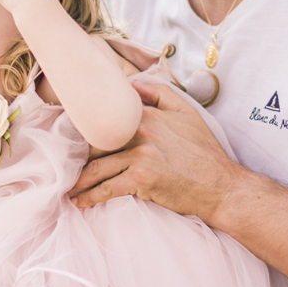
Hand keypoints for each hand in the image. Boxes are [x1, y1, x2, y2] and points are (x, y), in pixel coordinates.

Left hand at [70, 81, 239, 224]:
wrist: (220, 185)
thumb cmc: (205, 151)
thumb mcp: (187, 113)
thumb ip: (160, 94)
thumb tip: (133, 84)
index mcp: (148, 115)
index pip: (108, 119)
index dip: (89, 129)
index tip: (74, 139)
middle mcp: (141, 132)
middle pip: (98, 142)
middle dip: (81, 157)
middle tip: (67, 167)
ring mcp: (140, 155)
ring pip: (97, 166)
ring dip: (80, 180)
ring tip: (70, 188)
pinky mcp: (141, 179)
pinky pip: (107, 188)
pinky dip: (90, 196)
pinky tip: (80, 202)